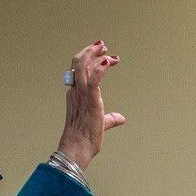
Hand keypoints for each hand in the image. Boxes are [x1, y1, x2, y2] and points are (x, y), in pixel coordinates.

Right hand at [56, 41, 124, 169]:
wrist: (78, 149)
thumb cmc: (85, 139)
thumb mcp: (100, 123)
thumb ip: (110, 118)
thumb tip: (120, 118)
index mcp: (75, 94)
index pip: (80, 70)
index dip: (91, 59)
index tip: (105, 56)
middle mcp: (76, 91)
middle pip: (77, 62)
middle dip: (90, 51)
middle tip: (103, 46)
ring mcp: (81, 95)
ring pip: (82, 66)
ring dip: (93, 54)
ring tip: (105, 49)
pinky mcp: (90, 101)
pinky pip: (92, 80)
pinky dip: (100, 69)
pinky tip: (108, 62)